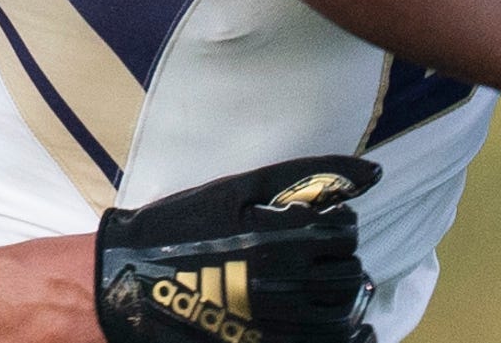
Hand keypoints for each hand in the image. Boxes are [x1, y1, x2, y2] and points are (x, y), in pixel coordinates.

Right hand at [95, 156, 381, 342]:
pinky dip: (339, 337)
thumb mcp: (238, 188)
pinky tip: (335, 328)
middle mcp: (284, 283)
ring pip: (341, 317)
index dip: (338, 227)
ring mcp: (274, 323)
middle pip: (349, 276)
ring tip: (323, 290)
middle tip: (321, 259)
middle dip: (342, 263)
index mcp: (280, 237)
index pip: (344, 233)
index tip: (321, 227)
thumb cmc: (182, 225)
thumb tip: (371, 173)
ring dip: (344, 301)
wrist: (129, 280)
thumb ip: (306, 174)